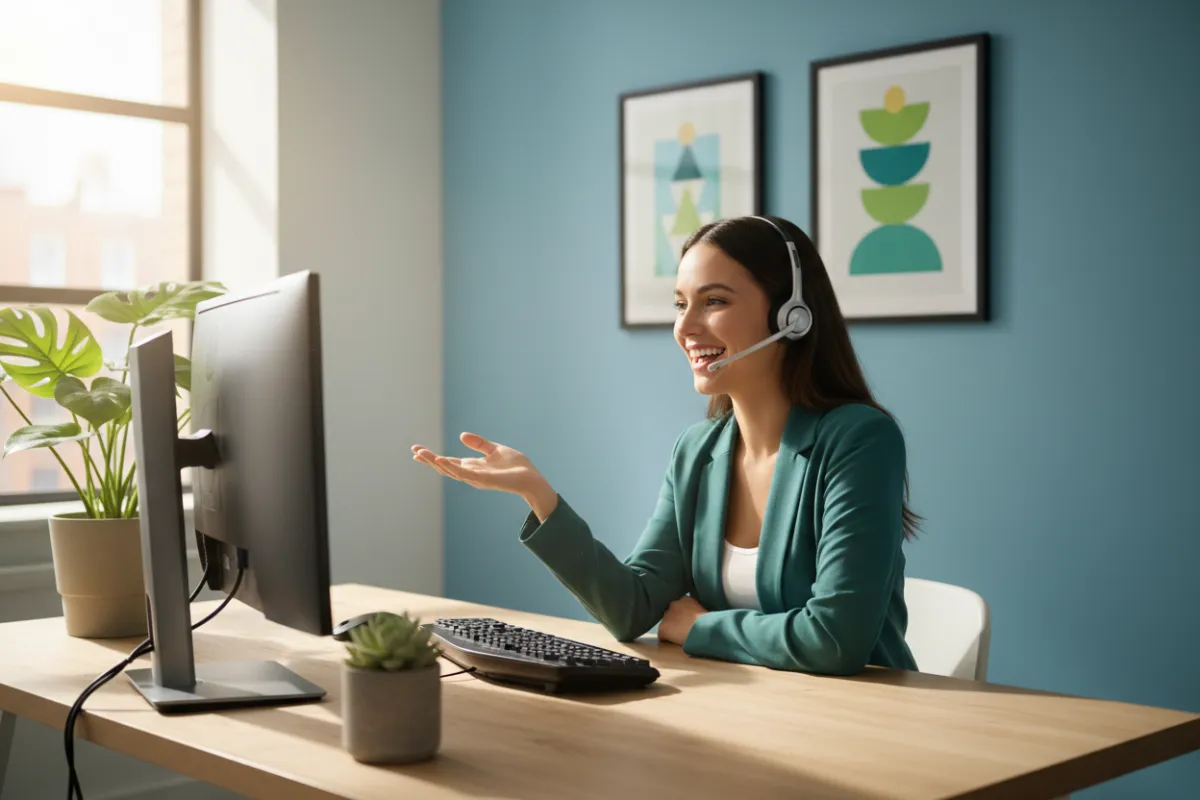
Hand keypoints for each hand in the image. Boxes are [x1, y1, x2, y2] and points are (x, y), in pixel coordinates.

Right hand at [412, 433, 557, 518]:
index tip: (417, 451)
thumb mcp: (495, 449)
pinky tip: (441, 460)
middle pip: (445, 467)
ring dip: (435, 462)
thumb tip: (460, 435)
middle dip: (429, 460)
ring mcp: (475, 478)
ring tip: (420, 453)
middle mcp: (471, 474)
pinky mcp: (482, 479)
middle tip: (413, 451)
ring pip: (450, 470)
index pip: (448, 462)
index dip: (433, 457)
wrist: (531, 477)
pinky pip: (463, 473)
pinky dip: (451, 467)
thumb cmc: (516, 466)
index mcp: (473, 467)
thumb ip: (479, 444)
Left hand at [657, 595, 706, 645]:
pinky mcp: (663, 628)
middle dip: (675, 621)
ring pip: (666, 624)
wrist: (704, 629)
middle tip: (684, 630)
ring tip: (680, 637)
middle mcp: (674, 604)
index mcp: (685, 599)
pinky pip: (662, 635)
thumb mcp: (704, 611)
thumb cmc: (709, 623)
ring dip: (671, 630)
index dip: (683, 616)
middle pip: (671, 614)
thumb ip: (695, 611)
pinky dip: (667, 639)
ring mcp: (667, 616)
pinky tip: (676, 643)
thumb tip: (694, 619)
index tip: (688, 622)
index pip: (679, 607)